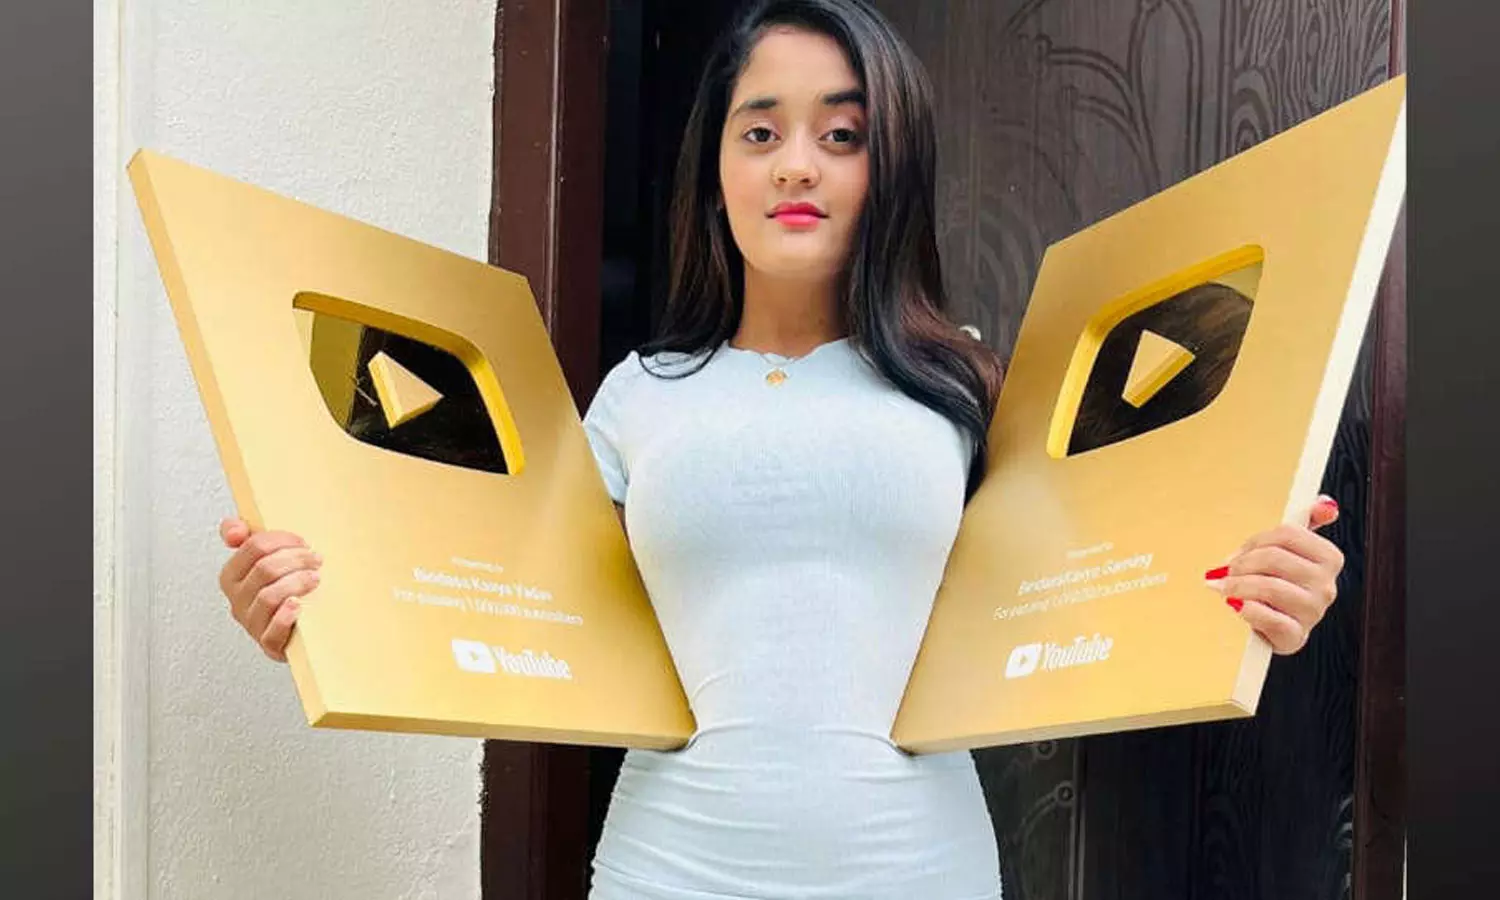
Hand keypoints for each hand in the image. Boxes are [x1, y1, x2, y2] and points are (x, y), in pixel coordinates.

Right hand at [217, 517, 322, 661]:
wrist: (298, 628)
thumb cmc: (281, 589)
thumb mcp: (262, 558)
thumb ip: (244, 535)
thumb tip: (234, 530)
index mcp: (232, 575)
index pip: (252, 547)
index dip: (282, 540)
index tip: (302, 542)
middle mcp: (237, 599)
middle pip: (264, 569)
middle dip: (296, 559)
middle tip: (315, 559)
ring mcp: (252, 623)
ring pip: (269, 596)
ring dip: (298, 582)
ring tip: (315, 578)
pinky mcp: (268, 644)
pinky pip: (272, 632)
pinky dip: (286, 617)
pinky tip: (299, 606)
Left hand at [1204, 495, 1344, 654]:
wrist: (1274, 628)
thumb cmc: (1278, 583)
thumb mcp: (1290, 551)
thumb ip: (1307, 522)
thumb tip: (1325, 503)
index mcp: (1329, 558)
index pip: (1286, 533)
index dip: (1255, 541)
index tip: (1241, 553)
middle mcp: (1327, 585)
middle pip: (1273, 557)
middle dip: (1242, 563)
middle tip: (1226, 572)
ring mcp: (1313, 612)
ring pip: (1268, 587)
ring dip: (1237, 586)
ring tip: (1226, 589)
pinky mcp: (1296, 637)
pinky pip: (1268, 618)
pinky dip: (1246, 610)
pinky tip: (1237, 607)